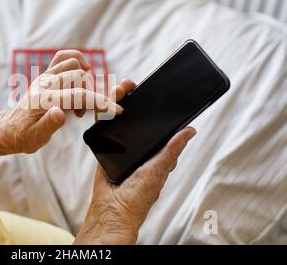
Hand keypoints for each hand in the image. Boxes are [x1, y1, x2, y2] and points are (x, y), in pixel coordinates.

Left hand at [1, 49, 122, 153]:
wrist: (9, 128)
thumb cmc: (23, 136)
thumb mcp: (35, 138)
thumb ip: (48, 125)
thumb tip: (60, 113)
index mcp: (43, 100)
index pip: (78, 96)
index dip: (100, 102)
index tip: (117, 110)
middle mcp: (44, 83)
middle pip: (79, 78)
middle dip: (91, 95)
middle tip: (81, 116)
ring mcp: (45, 76)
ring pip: (74, 65)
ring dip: (84, 82)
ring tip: (78, 104)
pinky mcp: (46, 75)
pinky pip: (63, 57)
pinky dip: (77, 59)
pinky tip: (85, 70)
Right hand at [75, 79, 196, 244]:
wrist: (112, 208)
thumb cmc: (138, 196)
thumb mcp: (159, 169)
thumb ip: (171, 149)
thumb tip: (190, 130)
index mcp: (154, 149)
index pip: (155, 121)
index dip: (153, 104)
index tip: (151, 89)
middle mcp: (137, 145)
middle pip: (135, 115)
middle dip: (131, 97)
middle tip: (130, 84)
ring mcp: (119, 144)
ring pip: (118, 118)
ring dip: (117, 101)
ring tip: (118, 89)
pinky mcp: (104, 147)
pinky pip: (103, 128)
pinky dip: (103, 115)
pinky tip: (104, 104)